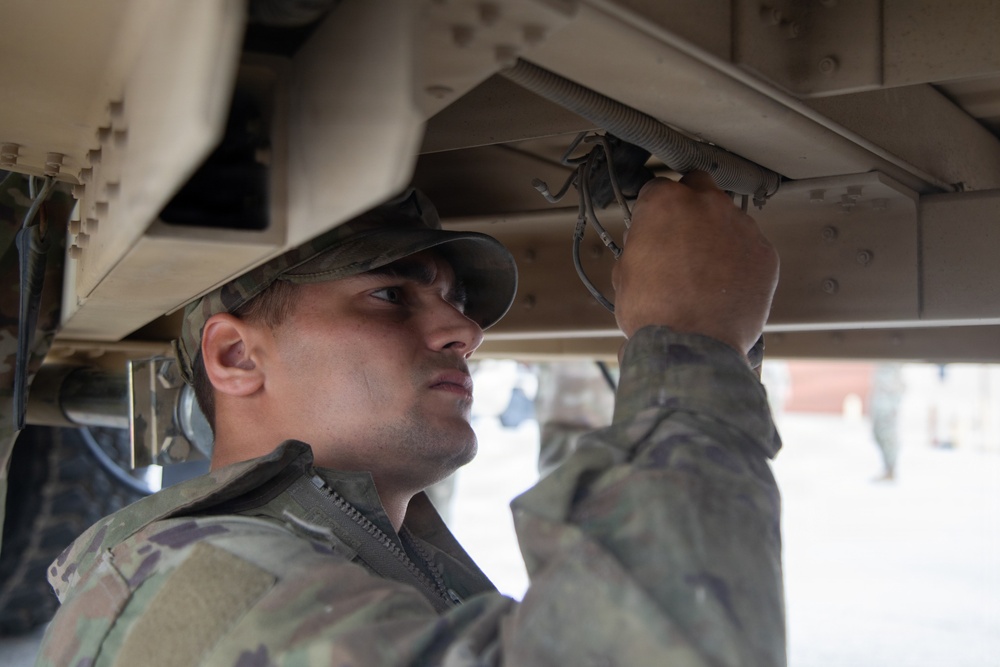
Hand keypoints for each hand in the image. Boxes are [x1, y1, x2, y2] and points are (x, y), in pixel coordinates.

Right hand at [611, 171, 778, 355]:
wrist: (692, 346)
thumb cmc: (656, 313)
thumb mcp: (625, 272)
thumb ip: (640, 244)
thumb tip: (647, 243)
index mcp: (666, 203)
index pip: (657, 189)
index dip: (653, 209)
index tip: (653, 223)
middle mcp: (707, 205)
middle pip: (699, 187)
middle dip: (690, 205)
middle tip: (681, 234)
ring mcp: (741, 226)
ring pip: (727, 218)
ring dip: (716, 234)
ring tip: (704, 269)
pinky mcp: (764, 252)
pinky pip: (749, 246)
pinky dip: (739, 259)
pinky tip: (725, 283)